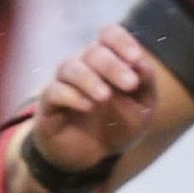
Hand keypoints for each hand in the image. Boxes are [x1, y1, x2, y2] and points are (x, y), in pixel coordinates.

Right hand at [31, 24, 155, 174]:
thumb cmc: (117, 125)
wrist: (92, 157)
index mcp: (106, 60)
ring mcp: (63, 84)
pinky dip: (70, 96)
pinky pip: (53, 91)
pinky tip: (87, 106)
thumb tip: (143, 64)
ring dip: (90, 79)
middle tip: (130, 84)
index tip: (135, 58)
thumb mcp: (141, 109)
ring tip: (105, 96)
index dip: (121, 41)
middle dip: (113, 66)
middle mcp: (82, 66)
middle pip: (93, 52)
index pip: (109, 35)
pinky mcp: (48, 105)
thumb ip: (145, 85)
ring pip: (70, 68)